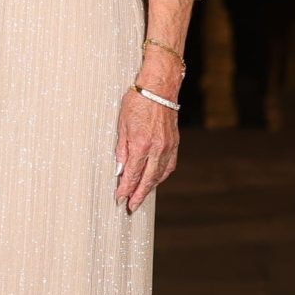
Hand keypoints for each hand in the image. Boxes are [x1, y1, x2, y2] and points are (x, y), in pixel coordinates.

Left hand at [114, 65, 181, 213]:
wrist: (160, 87)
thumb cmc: (137, 101)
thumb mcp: (121, 124)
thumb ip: (121, 148)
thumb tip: (119, 168)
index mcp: (141, 144)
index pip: (132, 173)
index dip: (126, 188)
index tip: (120, 198)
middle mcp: (157, 148)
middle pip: (148, 179)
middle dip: (138, 194)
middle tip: (131, 207)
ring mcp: (168, 146)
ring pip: (160, 174)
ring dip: (150, 187)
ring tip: (141, 196)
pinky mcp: (174, 142)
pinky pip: (169, 165)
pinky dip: (161, 175)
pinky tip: (155, 180)